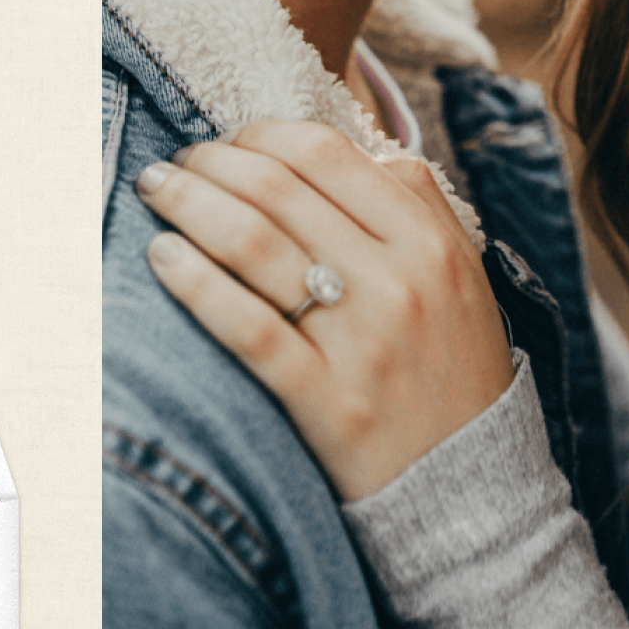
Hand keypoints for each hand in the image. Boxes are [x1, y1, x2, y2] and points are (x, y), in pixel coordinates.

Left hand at [134, 118, 516, 500]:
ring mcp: (361, 342)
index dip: (259, 135)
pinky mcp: (326, 400)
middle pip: (277, 188)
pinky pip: (246, 325)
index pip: (325, 153)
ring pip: (253, 242)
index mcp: (429, 241)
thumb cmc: (451, 373)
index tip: (226, 143)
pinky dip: (194, 281)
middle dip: (209, 163)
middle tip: (173, 163)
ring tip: (155, 192)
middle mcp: (399, 281)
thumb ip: (414, 206)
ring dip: (188, 204)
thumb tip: (342, 152)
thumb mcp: (461, 278)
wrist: (473, 493)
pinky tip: (162, 257)